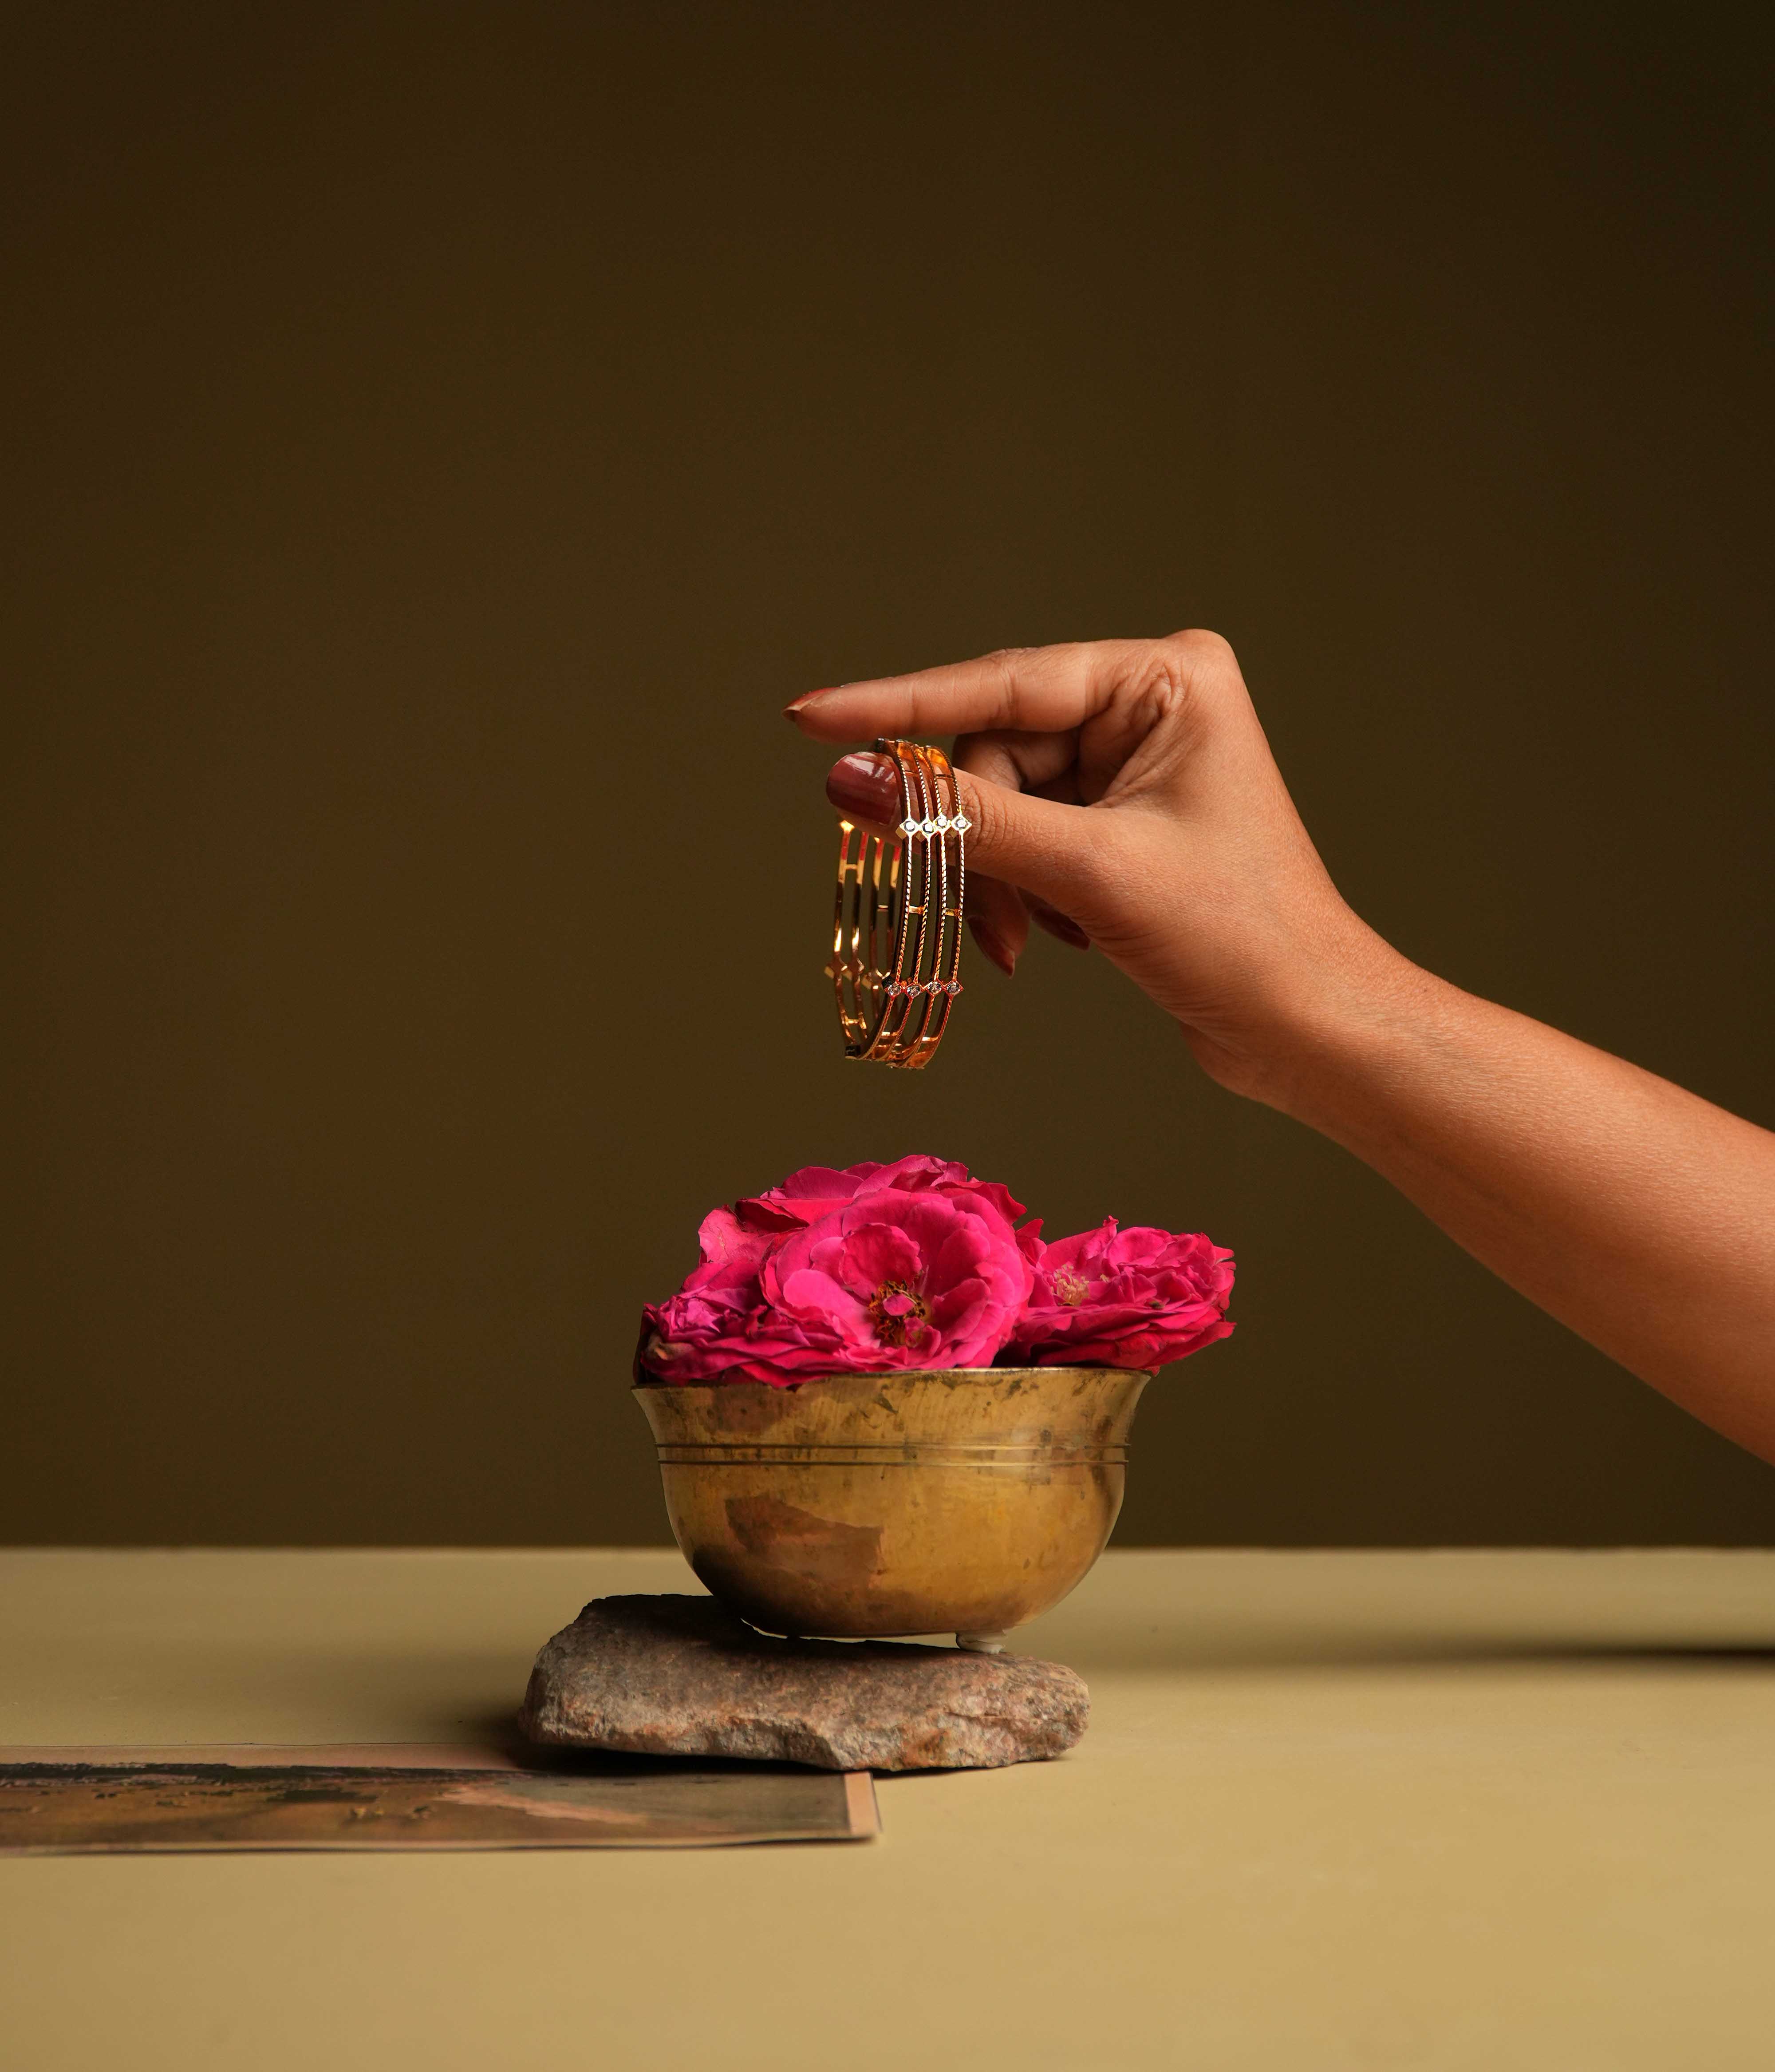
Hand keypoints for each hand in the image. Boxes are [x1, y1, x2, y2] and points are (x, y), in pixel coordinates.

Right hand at [786, 632, 1405, 1106]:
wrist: (1307, 1027)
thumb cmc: (1237, 938)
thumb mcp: (1090, 872)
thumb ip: (965, 821)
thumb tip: (850, 782)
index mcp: (1165, 679)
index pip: (1001, 683)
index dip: (896, 707)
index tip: (809, 717)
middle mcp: (1149, 705)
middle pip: (994, 752)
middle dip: (972, 835)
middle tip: (968, 909)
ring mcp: (1133, 764)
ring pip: (999, 804)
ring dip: (994, 877)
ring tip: (1022, 941)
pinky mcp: (1119, 820)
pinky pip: (1024, 837)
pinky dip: (1019, 891)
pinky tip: (1055, 936)